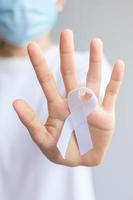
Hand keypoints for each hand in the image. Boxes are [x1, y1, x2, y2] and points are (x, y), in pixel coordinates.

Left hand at [13, 29, 123, 166]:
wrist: (82, 161)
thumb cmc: (61, 151)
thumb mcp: (44, 140)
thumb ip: (31, 123)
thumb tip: (15, 102)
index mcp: (58, 107)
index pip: (47, 82)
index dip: (39, 65)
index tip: (32, 46)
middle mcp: (74, 101)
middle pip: (70, 74)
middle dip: (67, 54)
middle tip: (66, 33)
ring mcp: (91, 105)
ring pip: (93, 79)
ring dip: (94, 61)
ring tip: (95, 41)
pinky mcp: (106, 113)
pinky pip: (111, 93)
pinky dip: (115, 80)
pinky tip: (118, 64)